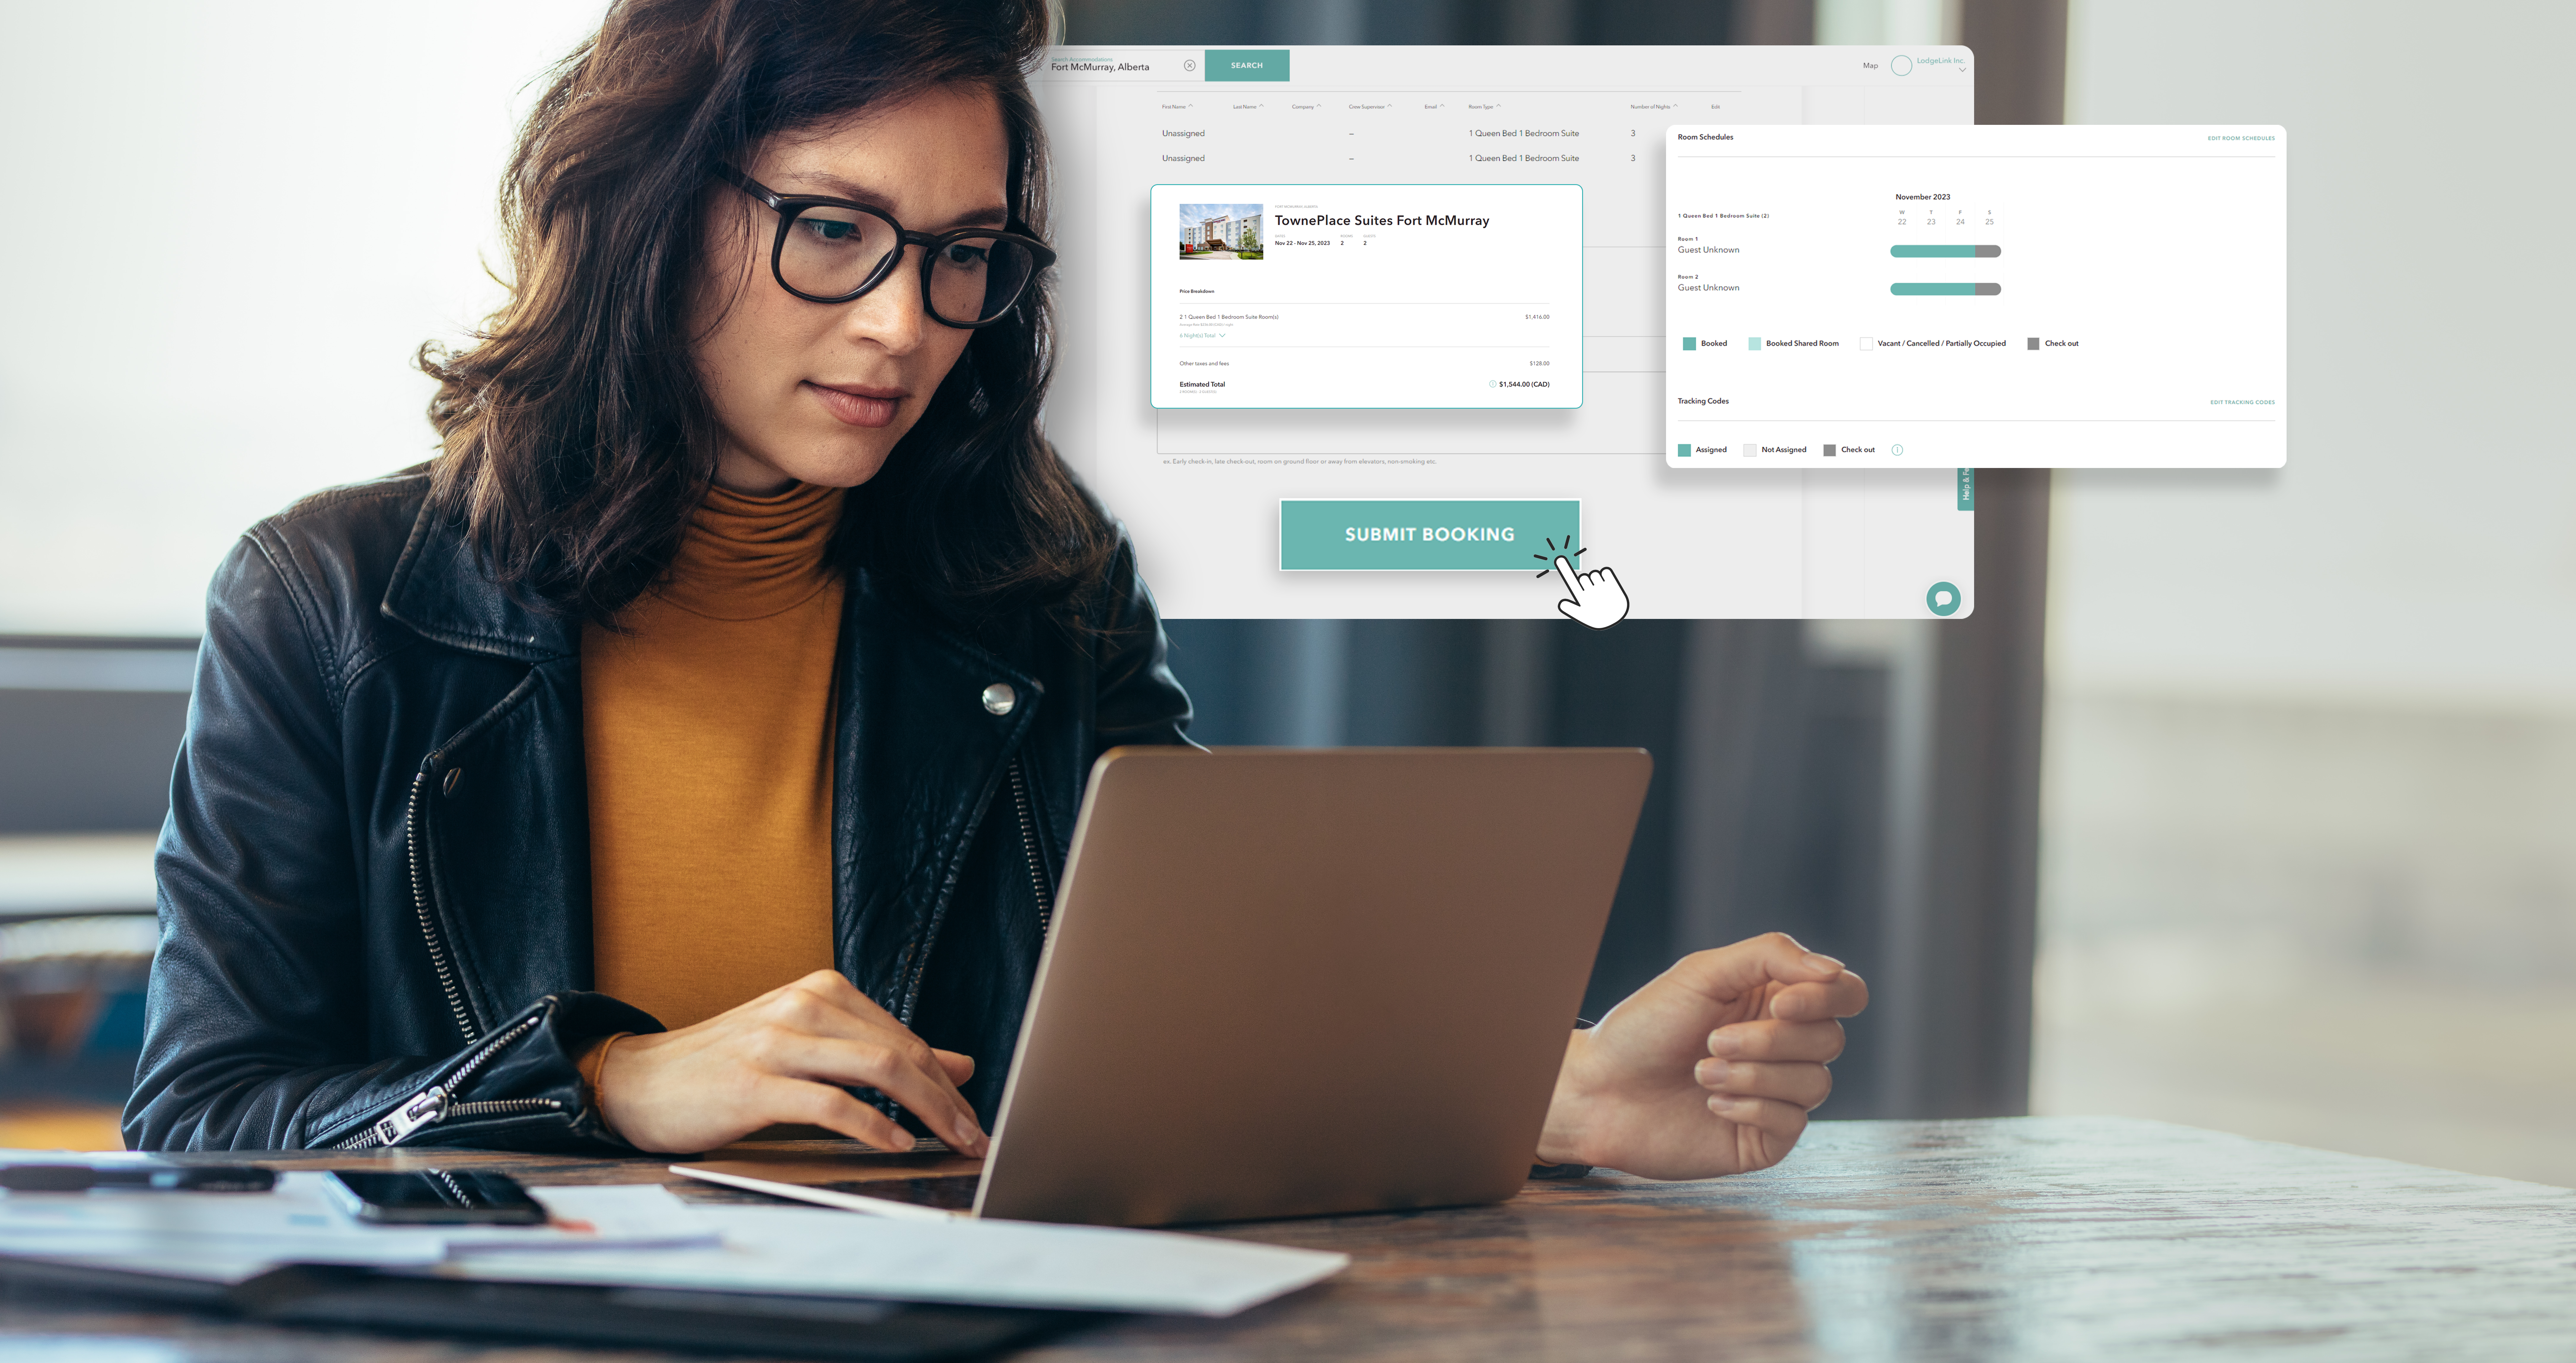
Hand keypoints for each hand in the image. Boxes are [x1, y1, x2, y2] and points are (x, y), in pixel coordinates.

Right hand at [595, 969, 987, 1155]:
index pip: (906, 1037)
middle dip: (948, 1099)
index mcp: (822, 992)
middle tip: (976, 1136)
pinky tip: (895, 1144)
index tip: (973, 1116)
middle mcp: (805, 1006)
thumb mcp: (812, 1047)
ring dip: (926, 1111)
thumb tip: (959, 1065)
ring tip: (950, 1142)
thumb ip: (880, 1052)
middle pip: (901, 1052)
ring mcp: (778, 1041)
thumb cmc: (729, 1067)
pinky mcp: (753, 1084)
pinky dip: (872, 1126)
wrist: (640, 1080)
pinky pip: (830, 1103)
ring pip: (877, 1070)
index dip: (947, 1081)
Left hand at [1535, 933, 1866, 1179]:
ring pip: (1816, 1082)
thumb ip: (1772, 957)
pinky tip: (1712, 1103)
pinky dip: (1751, 1106)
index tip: (1780, 1004)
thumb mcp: (1704, 973)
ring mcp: (1779, 1094)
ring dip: (1753, 1074)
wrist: (1600, 1090)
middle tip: (1713, 1040)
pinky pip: (1793, 1121)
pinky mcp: (1766, 1138)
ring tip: (1701, 1071)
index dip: (1826, 998)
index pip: (1845, 993)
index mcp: (1776, 1001)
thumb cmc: (1646, 1027)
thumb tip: (1834, 971)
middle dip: (1770, 1040)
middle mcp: (1785, 1047)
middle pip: (1831, 1039)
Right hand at [1552, 555, 1629, 629]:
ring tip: (1600, 591)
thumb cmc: (1597, 617)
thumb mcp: (1582, 615)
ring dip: (1596, 580)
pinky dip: (1606, 576)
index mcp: (1582, 598)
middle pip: (1584, 577)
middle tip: (1592, 592)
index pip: (1571, 581)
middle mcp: (1591, 592)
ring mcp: (1602, 588)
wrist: (1616, 619)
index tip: (1559, 558)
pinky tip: (1607, 586)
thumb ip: (1570, 609)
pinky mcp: (1612, 584)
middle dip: (1587, 582)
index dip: (1565, 569)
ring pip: (1595, 574)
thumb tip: (1561, 603)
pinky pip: (1605, 572)